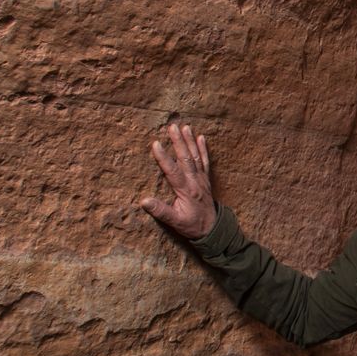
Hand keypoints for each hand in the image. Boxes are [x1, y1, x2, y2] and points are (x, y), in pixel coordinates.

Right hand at [140, 124, 216, 238]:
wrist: (212, 228)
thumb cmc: (192, 225)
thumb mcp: (175, 222)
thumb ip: (161, 211)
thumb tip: (144, 202)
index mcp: (186, 190)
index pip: (173, 171)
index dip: (163, 157)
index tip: (155, 144)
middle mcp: (195, 182)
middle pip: (186, 158)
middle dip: (178, 142)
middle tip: (172, 126)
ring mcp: (202, 179)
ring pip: (195, 157)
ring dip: (190, 141)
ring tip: (185, 126)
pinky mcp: (206, 179)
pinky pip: (205, 161)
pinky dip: (203, 149)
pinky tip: (201, 137)